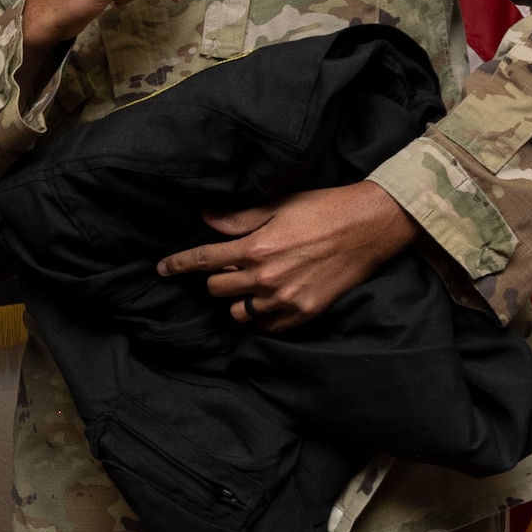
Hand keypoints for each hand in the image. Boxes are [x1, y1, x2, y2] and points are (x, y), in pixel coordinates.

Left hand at [155, 181, 417, 332]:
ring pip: (240, 314)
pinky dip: (262, 316)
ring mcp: (286, 300)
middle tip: (224, 267)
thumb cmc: (323, 209)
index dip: (178, 264)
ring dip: (236, 300)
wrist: (369, 227)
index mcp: (256, 248)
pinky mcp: (305, 313)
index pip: (203, 261)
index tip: (162, 269)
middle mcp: (267, 278)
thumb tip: (206, 219)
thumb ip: (239, 218)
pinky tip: (266, 300)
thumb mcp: (279, 205)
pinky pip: (268, 327)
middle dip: (213, 278)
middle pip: (217, 290)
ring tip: (246, 286)